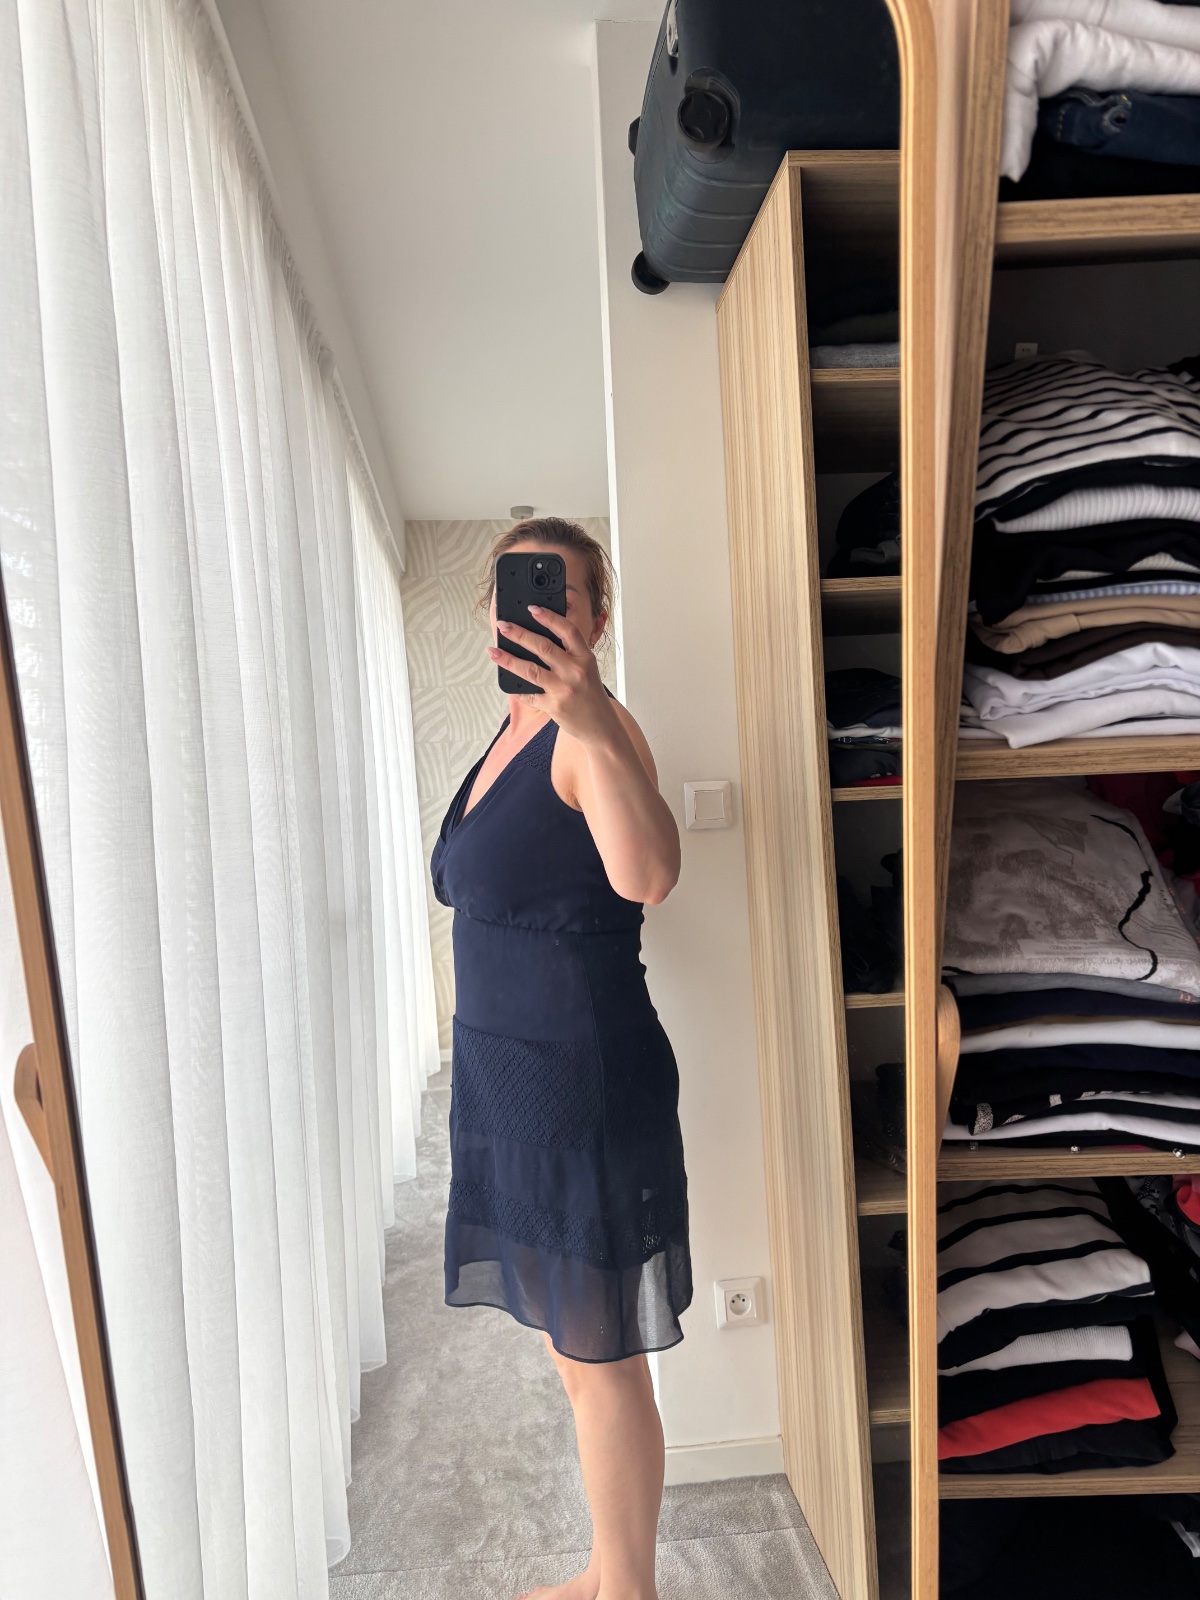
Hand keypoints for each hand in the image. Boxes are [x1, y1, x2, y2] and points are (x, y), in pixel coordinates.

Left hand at [488, 608, 618, 745]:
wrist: (601, 727)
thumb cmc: (591, 695)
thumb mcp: (587, 669)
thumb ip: (569, 654)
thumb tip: (537, 638)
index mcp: (585, 658)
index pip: (567, 630)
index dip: (549, 617)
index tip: (532, 608)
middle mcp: (575, 672)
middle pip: (543, 647)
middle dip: (519, 634)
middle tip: (503, 625)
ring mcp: (564, 690)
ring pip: (530, 670)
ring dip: (508, 659)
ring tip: (493, 651)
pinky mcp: (554, 707)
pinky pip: (529, 695)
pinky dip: (517, 689)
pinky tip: (507, 682)